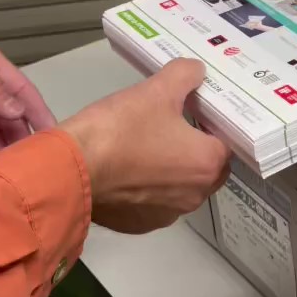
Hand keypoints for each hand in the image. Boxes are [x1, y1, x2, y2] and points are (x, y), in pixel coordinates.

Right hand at [60, 59, 231, 233]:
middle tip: (171, 128)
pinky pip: (152, 203)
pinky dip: (145, 189)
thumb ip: (184, 76)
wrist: (71, 171)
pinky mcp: (140, 225)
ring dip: (170, 171)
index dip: (211, 125)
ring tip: (145, 148)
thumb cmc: (120, 129)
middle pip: (206, 168)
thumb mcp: (155, 91)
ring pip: (179, 188)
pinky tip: (128, 171)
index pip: (225, 142)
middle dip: (194, 150)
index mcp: (207, 164)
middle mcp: (195, 195)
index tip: (194, 114)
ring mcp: (167, 214)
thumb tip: (196, 71)